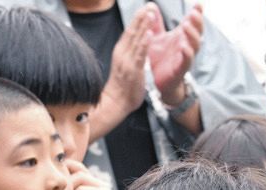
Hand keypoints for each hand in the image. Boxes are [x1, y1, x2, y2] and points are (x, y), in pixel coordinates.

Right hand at [93, 4, 154, 136]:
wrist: (115, 104)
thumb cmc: (122, 87)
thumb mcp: (125, 66)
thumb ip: (130, 54)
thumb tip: (137, 44)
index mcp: (121, 52)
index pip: (130, 32)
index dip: (137, 19)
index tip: (145, 8)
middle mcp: (122, 54)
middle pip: (132, 32)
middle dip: (141, 18)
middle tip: (149, 5)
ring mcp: (127, 61)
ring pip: (136, 40)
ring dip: (143, 26)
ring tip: (150, 13)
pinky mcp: (133, 70)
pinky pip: (139, 55)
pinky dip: (144, 43)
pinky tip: (149, 34)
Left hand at [148, 3, 202, 103]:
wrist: (159, 81)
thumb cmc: (161, 59)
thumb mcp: (156, 37)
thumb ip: (155, 23)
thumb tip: (151, 5)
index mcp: (182, 36)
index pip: (192, 22)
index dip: (197, 13)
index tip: (198, 3)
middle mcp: (186, 45)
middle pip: (197, 32)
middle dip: (197, 22)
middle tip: (193, 12)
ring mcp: (185, 57)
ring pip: (195, 46)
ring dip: (192, 35)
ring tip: (186, 25)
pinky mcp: (181, 69)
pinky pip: (187, 61)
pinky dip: (187, 53)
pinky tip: (183, 46)